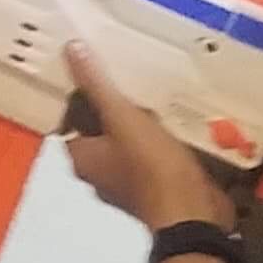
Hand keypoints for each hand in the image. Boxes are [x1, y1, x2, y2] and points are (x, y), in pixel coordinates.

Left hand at [62, 43, 236, 232]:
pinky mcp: (155, 186)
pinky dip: (158, 138)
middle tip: (130, 78)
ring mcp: (128, 183)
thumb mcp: (122, 117)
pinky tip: (173, 120)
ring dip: (138, 122)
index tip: (100, 71)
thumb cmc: (151, 166)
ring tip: (153, 94)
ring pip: (127, 142)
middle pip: (101, 130)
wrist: (193, 212)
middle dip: (115, 107)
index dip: (84, 95)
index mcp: (82, 158)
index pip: (71, 119)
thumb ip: (97, 85)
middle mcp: (99, 174)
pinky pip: (151, 154)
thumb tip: (70, 49)